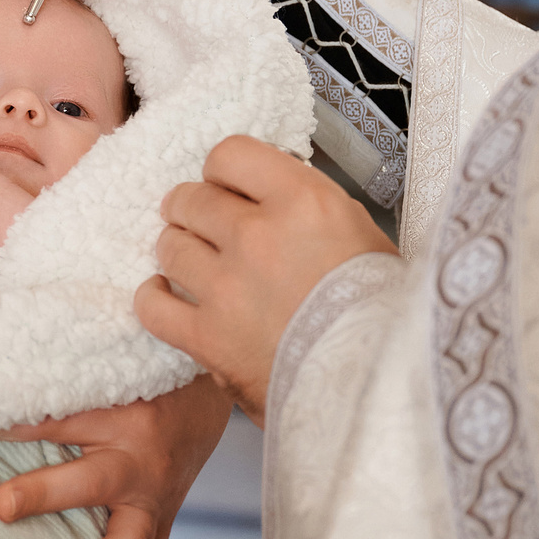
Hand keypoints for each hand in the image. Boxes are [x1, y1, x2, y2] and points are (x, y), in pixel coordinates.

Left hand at [139, 137, 394, 424]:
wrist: (381, 384)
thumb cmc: (384, 317)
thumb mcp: (363, 236)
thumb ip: (311, 209)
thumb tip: (278, 196)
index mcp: (303, 202)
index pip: (230, 154)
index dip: (226, 170)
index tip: (230, 184)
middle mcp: (257, 236)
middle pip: (192, 198)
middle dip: (195, 208)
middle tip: (204, 221)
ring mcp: (226, 286)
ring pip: (170, 245)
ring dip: (178, 249)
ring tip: (191, 259)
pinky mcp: (207, 336)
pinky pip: (154, 305)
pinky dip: (154, 298)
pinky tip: (166, 296)